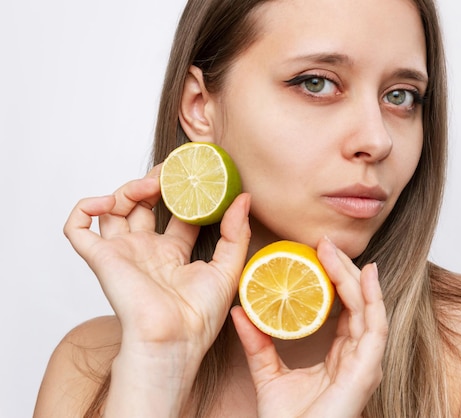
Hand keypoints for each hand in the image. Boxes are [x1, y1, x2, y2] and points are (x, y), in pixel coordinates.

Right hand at [64, 166, 250, 359]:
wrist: (173, 340)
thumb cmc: (199, 316)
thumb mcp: (228, 269)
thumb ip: (237, 233)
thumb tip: (244, 197)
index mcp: (172, 253)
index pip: (176, 212)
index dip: (184, 191)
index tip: (195, 174)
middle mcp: (146, 250)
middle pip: (143, 204)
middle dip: (155, 182)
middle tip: (171, 172)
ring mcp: (122, 252)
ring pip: (113, 209)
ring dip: (127, 189)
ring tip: (149, 186)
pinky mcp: (101, 258)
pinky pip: (77, 228)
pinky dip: (84, 208)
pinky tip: (107, 202)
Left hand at [231, 237, 387, 417]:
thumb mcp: (268, 374)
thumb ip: (258, 343)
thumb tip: (239, 310)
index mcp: (341, 355)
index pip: (344, 309)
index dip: (335, 280)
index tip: (317, 253)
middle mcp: (358, 355)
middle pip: (358, 303)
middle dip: (344, 270)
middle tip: (324, 243)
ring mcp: (366, 362)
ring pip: (367, 308)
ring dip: (353, 276)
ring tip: (334, 251)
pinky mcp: (368, 369)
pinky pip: (374, 326)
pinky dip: (372, 298)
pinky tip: (366, 275)